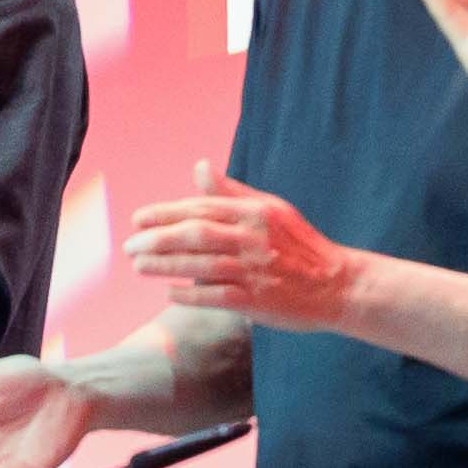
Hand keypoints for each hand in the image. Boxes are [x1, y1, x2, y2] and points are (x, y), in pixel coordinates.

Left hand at [124, 157, 357, 327]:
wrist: (338, 284)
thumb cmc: (299, 246)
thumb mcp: (271, 209)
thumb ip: (232, 192)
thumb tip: (200, 167)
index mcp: (255, 212)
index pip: (201, 208)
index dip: (165, 213)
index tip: (137, 220)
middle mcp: (253, 238)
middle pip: (195, 234)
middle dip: (157, 238)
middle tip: (129, 245)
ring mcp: (255, 270)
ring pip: (200, 264)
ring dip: (164, 265)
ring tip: (138, 265)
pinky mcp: (257, 300)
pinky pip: (215, 296)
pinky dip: (190, 294)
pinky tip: (169, 294)